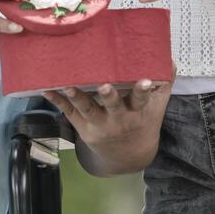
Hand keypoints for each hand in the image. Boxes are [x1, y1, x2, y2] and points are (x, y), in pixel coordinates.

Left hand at [42, 73, 172, 172]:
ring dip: (77, 97)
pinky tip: (47, 90)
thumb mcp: (157, 106)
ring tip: (68, 86)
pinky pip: (69, 113)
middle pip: (113, 106)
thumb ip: (163, 82)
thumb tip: (167, 57)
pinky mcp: (83, 127)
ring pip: (87, 109)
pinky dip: (58, 102)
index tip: (144, 81)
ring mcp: (99, 124)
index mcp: (138, 111)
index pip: (141, 99)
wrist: (129, 156)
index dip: (142, 90)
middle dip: (109, 96)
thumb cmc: (143, 123)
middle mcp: (118, 119)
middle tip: (104, 86)